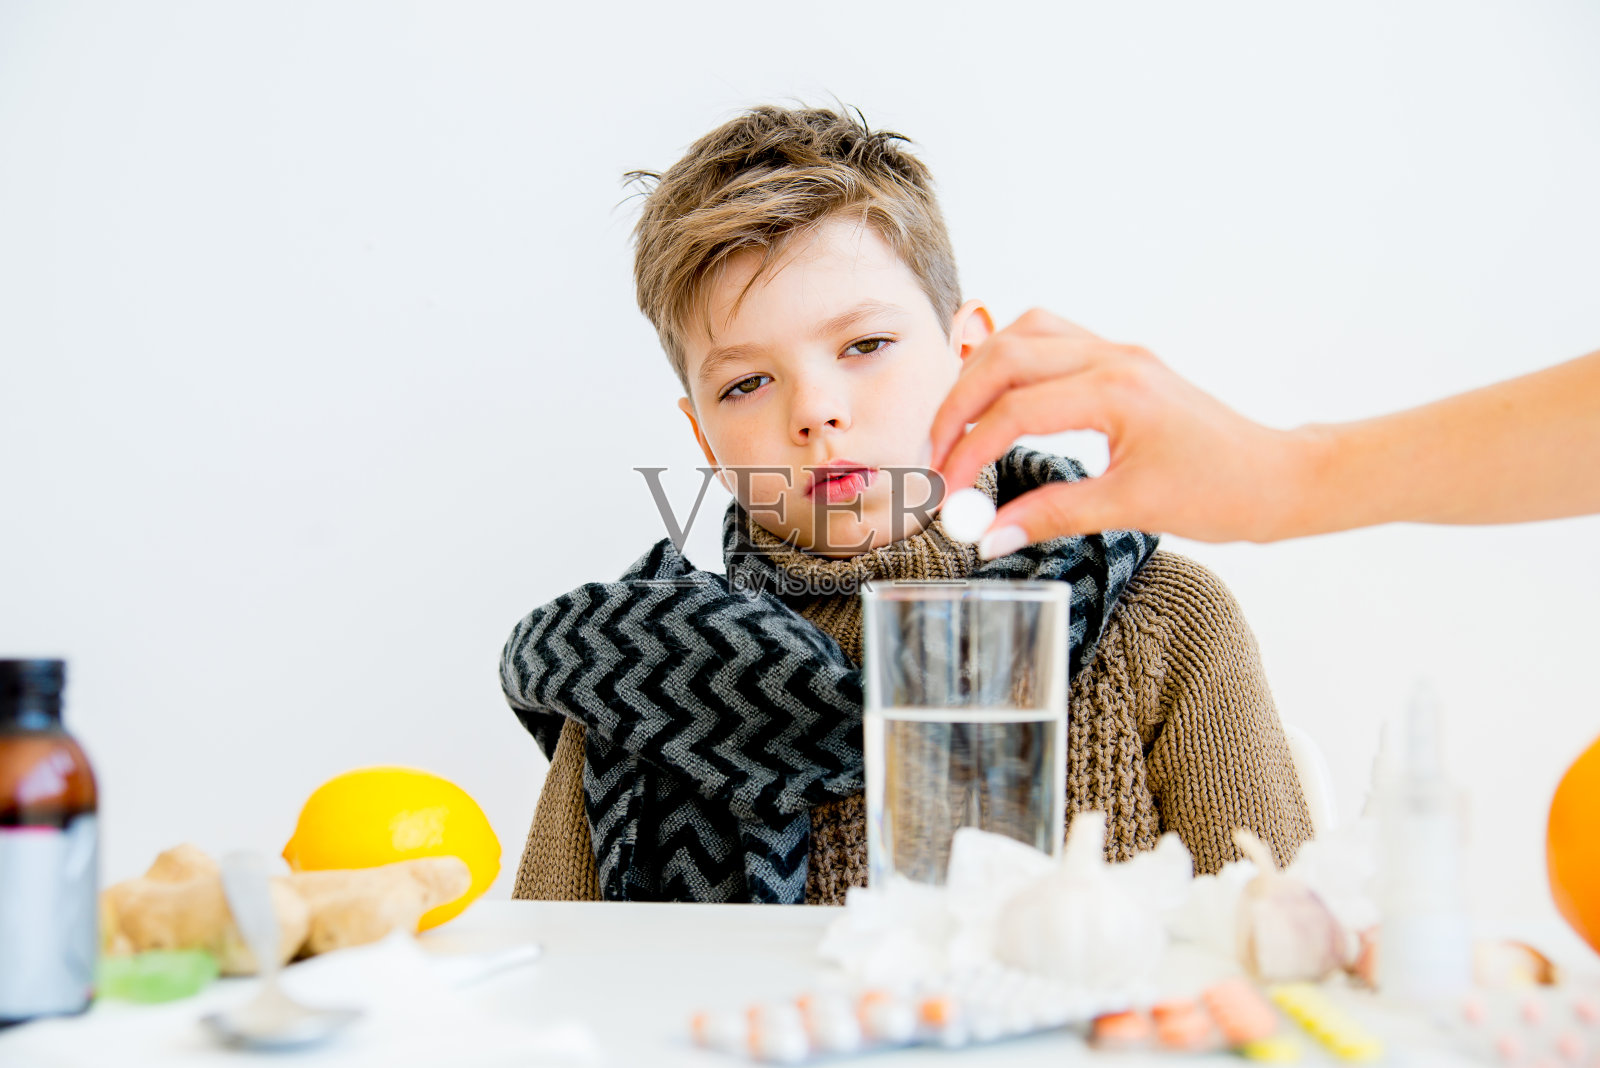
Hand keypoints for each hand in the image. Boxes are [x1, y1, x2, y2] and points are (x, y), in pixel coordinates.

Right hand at [929, 310, 1315, 546]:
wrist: (1275, 477)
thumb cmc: (1220, 492)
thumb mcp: (1131, 508)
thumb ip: (1052, 515)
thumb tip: (989, 536)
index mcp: (1117, 391)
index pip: (1014, 410)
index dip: (968, 453)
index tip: (945, 495)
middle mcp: (1113, 358)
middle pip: (1005, 358)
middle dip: (957, 406)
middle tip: (935, 458)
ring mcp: (1117, 352)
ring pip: (1024, 334)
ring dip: (980, 373)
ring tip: (957, 424)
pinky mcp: (1120, 360)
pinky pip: (1049, 338)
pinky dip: (1011, 362)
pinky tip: (997, 397)